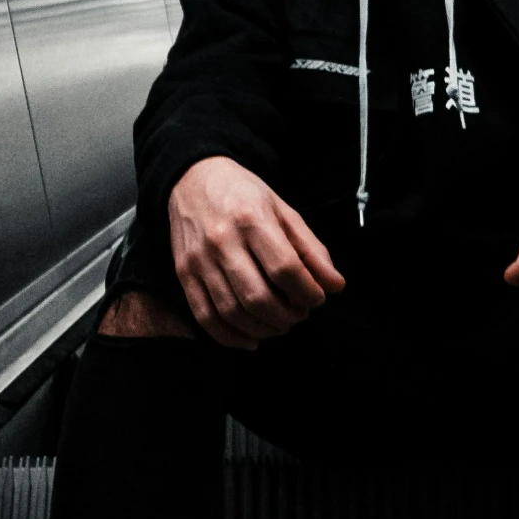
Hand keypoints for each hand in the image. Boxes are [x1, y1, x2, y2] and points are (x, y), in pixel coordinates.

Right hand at [168, 156, 343, 349]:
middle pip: (258, 297)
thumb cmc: (243, 196)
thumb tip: (334, 285)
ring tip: (281, 323)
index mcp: (251, 219)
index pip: (285, 268)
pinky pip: (205, 317)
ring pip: (233, 312)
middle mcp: (222, 241)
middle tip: (300, 313)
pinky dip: (231, 336)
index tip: (317, 297)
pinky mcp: (184, 274)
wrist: (192, 180)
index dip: (308, 292)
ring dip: (264, 328)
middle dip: (288, 315)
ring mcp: (199, 260)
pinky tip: (252, 338)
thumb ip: (311, 249)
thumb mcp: (284, 211)